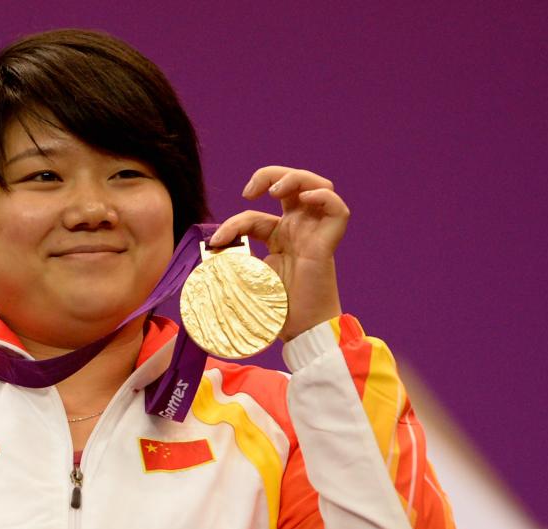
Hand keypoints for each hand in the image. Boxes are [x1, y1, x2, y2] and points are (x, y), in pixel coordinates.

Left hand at [210, 166, 349, 339]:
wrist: (299, 334)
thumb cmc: (276, 313)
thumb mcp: (244, 280)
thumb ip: (231, 264)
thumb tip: (209, 252)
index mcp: (280, 240)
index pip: (256, 216)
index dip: (235, 222)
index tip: (218, 241)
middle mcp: (299, 232)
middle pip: (294, 185)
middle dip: (271, 175)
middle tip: (250, 191)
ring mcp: (314, 235)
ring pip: (318, 187)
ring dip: (295, 178)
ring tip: (274, 191)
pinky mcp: (327, 244)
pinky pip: (338, 210)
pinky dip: (323, 196)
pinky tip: (304, 199)